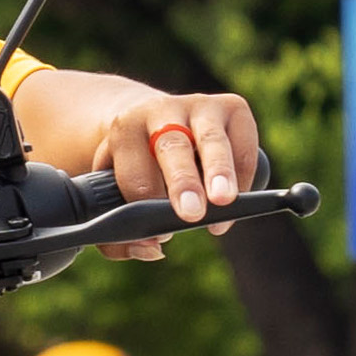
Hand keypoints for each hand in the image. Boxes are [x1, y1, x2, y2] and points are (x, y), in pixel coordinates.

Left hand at [66, 89, 270, 224]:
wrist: (152, 119)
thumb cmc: (133, 169)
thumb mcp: (110, 197)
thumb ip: (118, 236)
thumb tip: (154, 249)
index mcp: (125, 129)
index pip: (135, 172)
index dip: (146, 204)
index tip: (159, 232)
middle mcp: (162, 110)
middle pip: (172, 148)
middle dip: (182, 182)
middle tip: (190, 214)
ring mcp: (199, 105)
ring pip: (211, 140)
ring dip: (219, 172)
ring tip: (225, 201)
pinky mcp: (232, 107)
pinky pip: (244, 142)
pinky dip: (244, 174)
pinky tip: (237, 201)